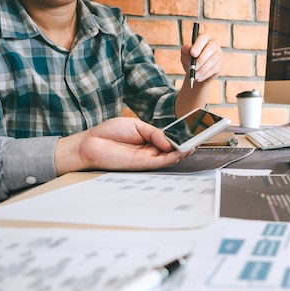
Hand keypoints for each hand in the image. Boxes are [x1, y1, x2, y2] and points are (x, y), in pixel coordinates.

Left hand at [54, 118, 191, 174]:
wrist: (90, 143)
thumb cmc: (109, 133)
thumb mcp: (136, 126)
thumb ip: (154, 132)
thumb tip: (169, 140)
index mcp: (150, 140)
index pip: (170, 140)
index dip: (183, 137)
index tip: (194, 132)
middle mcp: (151, 151)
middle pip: (174, 149)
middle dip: (187, 144)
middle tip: (199, 137)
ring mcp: (148, 158)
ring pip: (171, 157)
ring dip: (183, 151)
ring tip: (194, 143)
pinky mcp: (143, 164)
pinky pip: (162, 161)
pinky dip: (173, 157)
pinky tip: (181, 150)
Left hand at [181, 33, 222, 84]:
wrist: (195, 72)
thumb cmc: (189, 60)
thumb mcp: (184, 55)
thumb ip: (185, 50)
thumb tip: (189, 47)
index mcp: (204, 37)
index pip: (203, 37)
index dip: (198, 45)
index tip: (192, 53)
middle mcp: (214, 43)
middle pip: (212, 47)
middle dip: (202, 57)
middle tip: (194, 66)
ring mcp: (219, 54)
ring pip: (214, 59)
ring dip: (203, 68)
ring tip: (195, 74)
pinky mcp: (220, 64)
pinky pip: (214, 68)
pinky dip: (205, 74)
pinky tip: (198, 77)